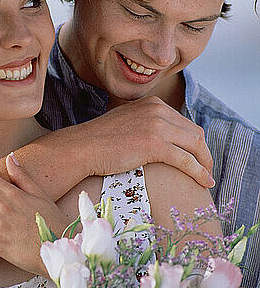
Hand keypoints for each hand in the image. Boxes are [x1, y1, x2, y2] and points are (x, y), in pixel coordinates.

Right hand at [85, 96, 213, 187]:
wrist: (82, 148)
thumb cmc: (99, 142)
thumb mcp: (127, 124)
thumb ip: (144, 125)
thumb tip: (157, 141)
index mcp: (153, 104)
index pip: (184, 123)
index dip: (194, 142)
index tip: (196, 157)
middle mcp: (158, 110)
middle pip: (194, 132)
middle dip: (204, 153)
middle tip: (205, 169)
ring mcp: (157, 126)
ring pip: (195, 145)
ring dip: (205, 163)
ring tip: (206, 177)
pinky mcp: (155, 144)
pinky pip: (187, 160)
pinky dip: (199, 172)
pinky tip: (204, 182)